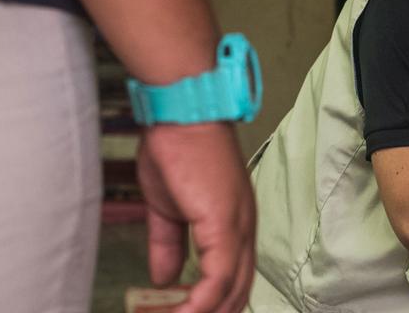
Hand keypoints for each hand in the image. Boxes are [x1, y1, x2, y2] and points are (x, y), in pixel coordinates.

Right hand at [137, 123, 256, 312]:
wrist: (180, 114)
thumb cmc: (176, 149)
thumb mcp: (166, 207)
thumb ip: (168, 245)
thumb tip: (164, 278)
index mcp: (234, 224)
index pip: (233, 277)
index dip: (213, 303)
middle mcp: (244, 228)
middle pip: (238, 291)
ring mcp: (237, 227)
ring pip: (231, 291)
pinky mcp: (224, 225)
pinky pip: (218, 279)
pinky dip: (201, 303)